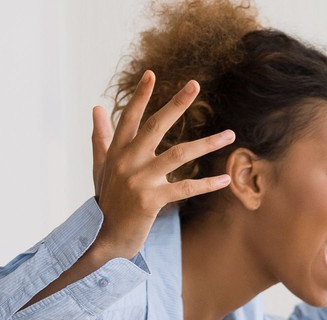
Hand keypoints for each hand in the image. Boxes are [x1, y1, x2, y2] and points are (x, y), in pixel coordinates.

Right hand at [88, 72, 237, 260]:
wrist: (104, 239)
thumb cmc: (107, 202)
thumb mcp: (101, 167)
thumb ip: (101, 137)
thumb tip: (97, 107)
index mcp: (117, 151)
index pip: (129, 117)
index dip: (140, 95)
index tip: (151, 73)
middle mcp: (128, 161)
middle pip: (156, 125)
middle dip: (176, 104)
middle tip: (195, 85)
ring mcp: (140, 180)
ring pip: (179, 154)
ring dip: (207, 143)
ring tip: (229, 134)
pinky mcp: (152, 200)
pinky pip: (185, 188)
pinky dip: (207, 184)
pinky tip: (226, 179)